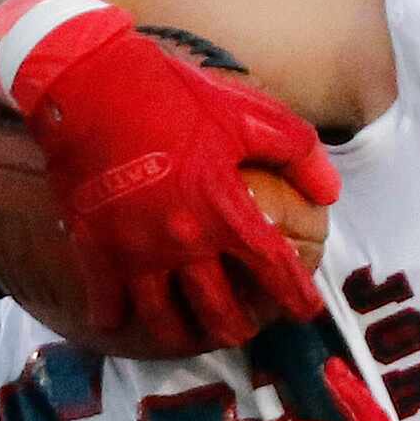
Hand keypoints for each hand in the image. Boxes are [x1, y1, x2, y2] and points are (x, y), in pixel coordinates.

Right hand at [0, 0, 340, 351]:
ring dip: (183, 336)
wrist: (89, 83)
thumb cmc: (172, 94)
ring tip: (191, 335)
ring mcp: (137, 251)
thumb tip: (330, 192)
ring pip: (165, 322)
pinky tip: (118, 321)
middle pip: (220, 312)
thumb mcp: (247, 112)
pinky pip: (107, 304)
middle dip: (239, 329)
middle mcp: (185, 242)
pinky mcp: (95, 248)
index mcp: (225, 210)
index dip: (296, 297)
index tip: (306, 311)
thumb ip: (297, 151)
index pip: (274, 269)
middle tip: (245, 331)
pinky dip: (115, 318)